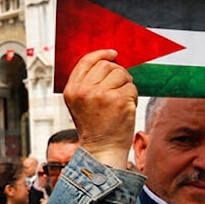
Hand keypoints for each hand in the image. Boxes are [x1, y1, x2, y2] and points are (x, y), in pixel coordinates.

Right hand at [62, 49, 137, 168]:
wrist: (102, 149)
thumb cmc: (94, 126)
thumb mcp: (80, 103)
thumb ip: (86, 82)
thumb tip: (107, 61)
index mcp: (72, 90)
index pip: (86, 61)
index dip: (101, 54)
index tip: (113, 54)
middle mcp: (84, 90)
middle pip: (106, 65)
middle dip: (117, 73)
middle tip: (119, 86)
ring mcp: (102, 95)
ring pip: (121, 74)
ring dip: (126, 84)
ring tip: (121, 99)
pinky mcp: (119, 100)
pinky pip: (131, 87)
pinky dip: (132, 96)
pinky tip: (126, 108)